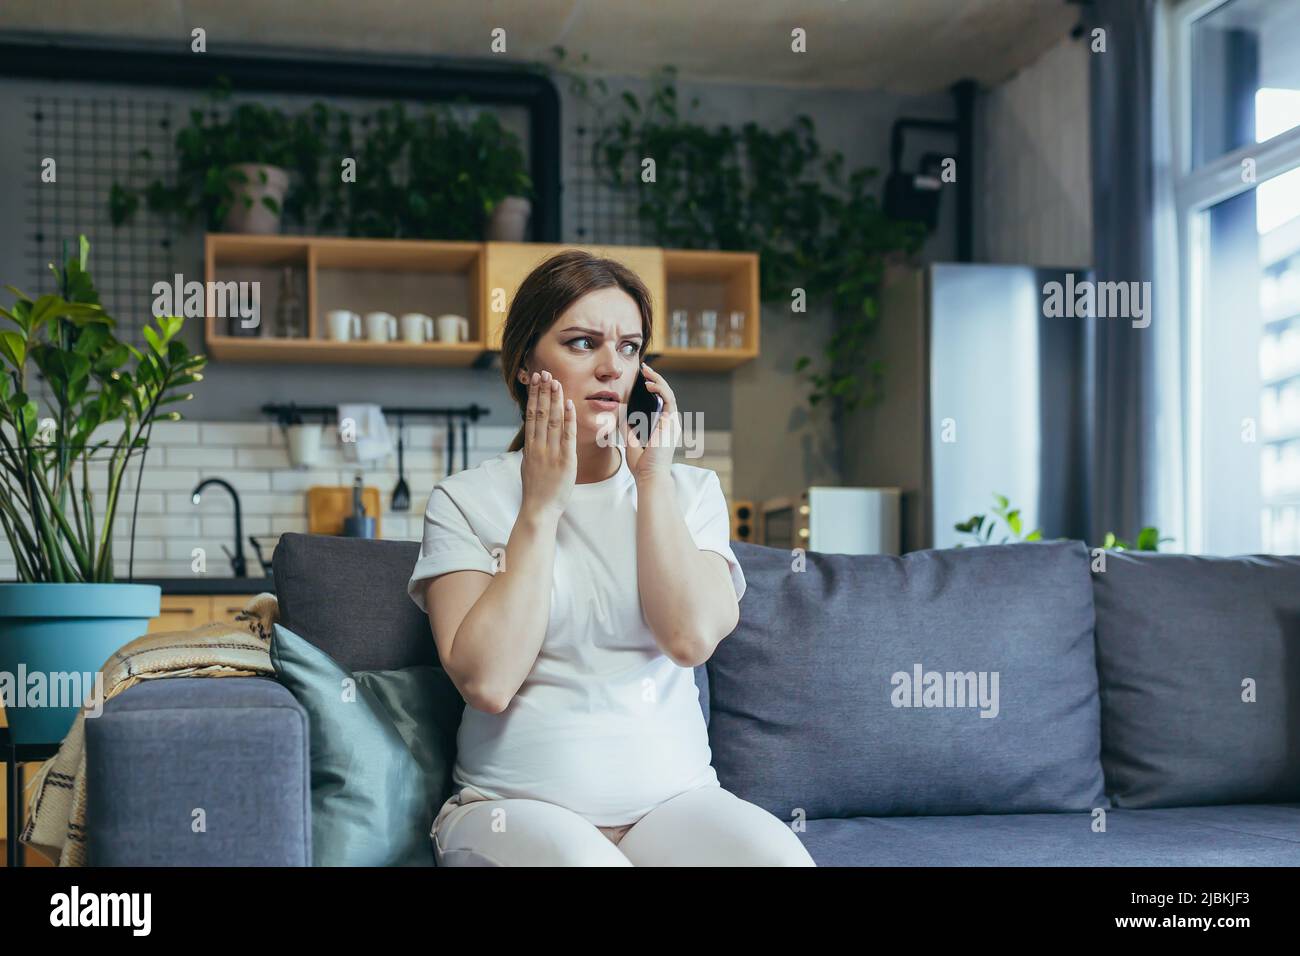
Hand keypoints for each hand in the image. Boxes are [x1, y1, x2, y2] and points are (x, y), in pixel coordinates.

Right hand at [519, 370, 575, 517]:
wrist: (539, 509)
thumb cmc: (536, 490)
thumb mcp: (528, 465)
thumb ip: (532, 448)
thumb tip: (532, 434)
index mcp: (530, 447)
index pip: (531, 415)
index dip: (534, 396)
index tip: (535, 380)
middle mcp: (539, 447)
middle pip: (541, 413)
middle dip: (543, 391)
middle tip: (545, 373)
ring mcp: (551, 453)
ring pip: (553, 420)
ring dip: (555, 399)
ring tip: (556, 382)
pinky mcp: (565, 461)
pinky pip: (567, 436)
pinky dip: (568, 419)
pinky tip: (569, 404)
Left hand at [626, 362, 679, 485]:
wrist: (649, 476)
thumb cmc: (642, 464)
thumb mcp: (631, 440)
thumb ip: (628, 426)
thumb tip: (620, 411)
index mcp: (662, 427)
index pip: (659, 402)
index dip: (652, 388)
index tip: (641, 379)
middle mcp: (669, 423)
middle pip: (665, 395)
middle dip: (655, 380)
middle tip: (644, 369)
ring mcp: (672, 422)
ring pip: (668, 394)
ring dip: (658, 381)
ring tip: (647, 372)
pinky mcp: (671, 422)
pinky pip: (669, 400)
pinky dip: (660, 389)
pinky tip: (649, 384)